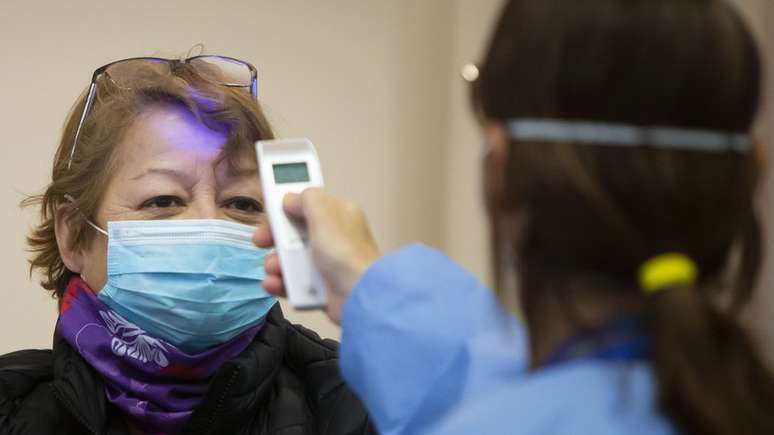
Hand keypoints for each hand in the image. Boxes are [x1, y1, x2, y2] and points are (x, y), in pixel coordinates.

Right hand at [253, 188, 380, 324]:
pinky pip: (293, 282)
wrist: (359, 298)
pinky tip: (275, 283)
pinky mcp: (320, 288)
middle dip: (274, 237)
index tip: (269, 212)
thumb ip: (307, 199)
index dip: (287, 207)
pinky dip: (281, 283)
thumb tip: (291, 198)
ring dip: (276, 262)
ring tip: (274, 269)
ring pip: (291, 259)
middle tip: (261, 241)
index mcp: (338, 216)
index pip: (307, 205)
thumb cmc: (347, 256)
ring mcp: (326, 264)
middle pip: (294, 232)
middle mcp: (333, 239)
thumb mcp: (325, 216)